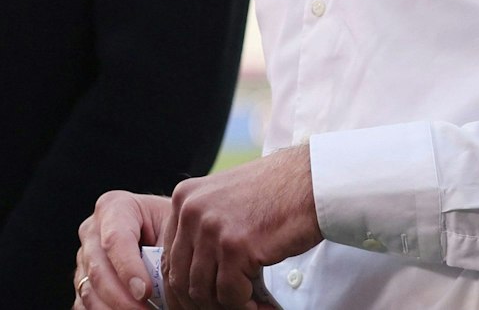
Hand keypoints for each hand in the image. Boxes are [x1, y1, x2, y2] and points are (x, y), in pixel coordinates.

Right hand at [75, 190, 170, 307]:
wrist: (165, 235)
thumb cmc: (173, 231)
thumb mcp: (174, 232)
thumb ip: (165, 253)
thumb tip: (163, 285)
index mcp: (115, 207)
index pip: (115, 239)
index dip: (128, 268)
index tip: (145, 292)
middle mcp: (92, 231)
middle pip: (98, 269)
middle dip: (122, 298)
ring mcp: (84, 257)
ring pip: (89, 291)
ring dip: (113, 309)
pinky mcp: (83, 280)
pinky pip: (85, 304)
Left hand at [158, 146, 320, 309]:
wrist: (311, 181)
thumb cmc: (276, 194)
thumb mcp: (225, 202)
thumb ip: (203, 229)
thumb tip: (194, 272)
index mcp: (183, 199)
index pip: (168, 257)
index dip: (182, 288)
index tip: (199, 303)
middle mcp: (190, 211)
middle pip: (180, 277)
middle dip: (202, 302)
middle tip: (227, 308)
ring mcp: (211, 228)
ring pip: (202, 290)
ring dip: (225, 306)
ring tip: (247, 305)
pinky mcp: (235, 246)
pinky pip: (229, 293)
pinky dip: (243, 304)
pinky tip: (258, 302)